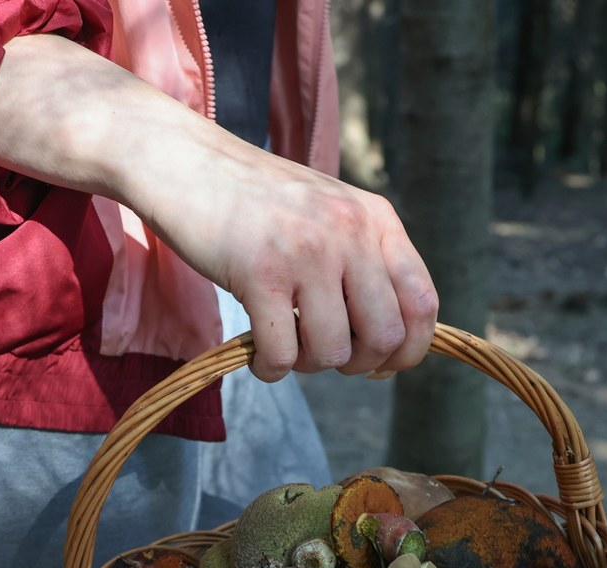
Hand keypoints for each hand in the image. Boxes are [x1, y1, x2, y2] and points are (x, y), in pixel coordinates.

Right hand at [0, 34, 437, 380]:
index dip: (408, 349)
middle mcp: (349, 232)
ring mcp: (306, 251)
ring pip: (333, 351)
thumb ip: (364, 259)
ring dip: (308, 364)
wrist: (183, 161)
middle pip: (384, 336)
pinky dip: (271, 368)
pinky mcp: (259, 272)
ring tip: (284, 344)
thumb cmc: (253, 198)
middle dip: (357, 364)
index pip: (423, 303)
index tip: (379, 364)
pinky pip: (283, 355)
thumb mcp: (328, 211)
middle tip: (323, 353)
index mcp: (375, 218)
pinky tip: (257, 352)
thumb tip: (393, 340)